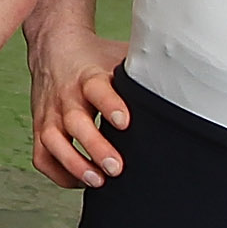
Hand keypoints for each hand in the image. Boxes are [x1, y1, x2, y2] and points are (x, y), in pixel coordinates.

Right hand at [28, 20, 129, 187]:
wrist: (53, 46)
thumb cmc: (96, 57)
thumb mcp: (120, 55)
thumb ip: (145, 70)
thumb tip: (185, 81)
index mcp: (89, 75)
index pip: (96, 89)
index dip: (110, 105)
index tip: (125, 122)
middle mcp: (66, 96)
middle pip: (74, 122)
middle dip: (95, 147)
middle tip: (116, 167)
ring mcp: (50, 113)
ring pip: (53, 141)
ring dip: (73, 164)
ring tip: (97, 181)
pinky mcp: (41, 127)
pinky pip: (42, 156)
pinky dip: (59, 172)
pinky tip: (81, 180)